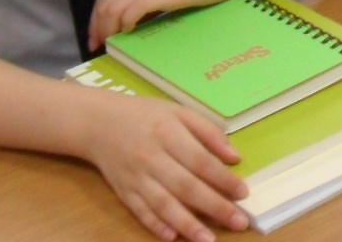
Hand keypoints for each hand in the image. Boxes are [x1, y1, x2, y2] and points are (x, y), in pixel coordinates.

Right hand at [81, 93, 250, 241]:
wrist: (98, 123)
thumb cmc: (145, 115)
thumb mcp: (179, 112)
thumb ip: (208, 132)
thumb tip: (235, 158)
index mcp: (169, 134)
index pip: (201, 161)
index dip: (223, 179)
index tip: (243, 193)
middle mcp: (152, 158)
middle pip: (186, 186)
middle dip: (214, 206)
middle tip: (238, 222)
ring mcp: (136, 178)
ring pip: (163, 204)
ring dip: (187, 224)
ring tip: (208, 239)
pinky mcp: (123, 191)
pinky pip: (140, 211)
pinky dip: (155, 224)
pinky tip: (172, 237)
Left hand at [89, 0, 240, 50]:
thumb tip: (129, 23)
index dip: (94, 21)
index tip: (95, 40)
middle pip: (105, 4)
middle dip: (98, 29)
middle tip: (100, 48)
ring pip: (116, 8)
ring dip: (110, 30)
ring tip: (112, 44)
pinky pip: (134, 9)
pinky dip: (126, 23)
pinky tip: (130, 32)